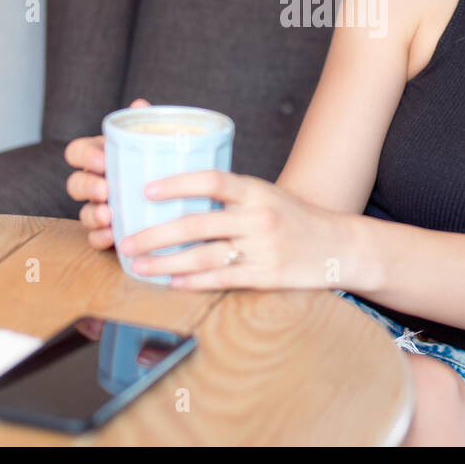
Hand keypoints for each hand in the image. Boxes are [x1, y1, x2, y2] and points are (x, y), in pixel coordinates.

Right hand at [64, 98, 149, 250]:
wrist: (184, 196)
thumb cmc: (162, 163)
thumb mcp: (156, 144)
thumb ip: (146, 125)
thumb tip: (140, 105)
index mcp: (102, 157)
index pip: (77, 152)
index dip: (84, 156)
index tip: (102, 161)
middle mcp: (96, 182)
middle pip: (75, 183)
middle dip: (87, 186)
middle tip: (105, 190)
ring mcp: (100, 209)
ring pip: (84, 212)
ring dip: (93, 214)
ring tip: (108, 216)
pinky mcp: (109, 233)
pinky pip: (95, 238)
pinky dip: (100, 238)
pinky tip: (112, 237)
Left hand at [116, 169, 353, 291]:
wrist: (338, 246)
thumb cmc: (295, 217)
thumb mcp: (266, 195)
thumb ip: (231, 196)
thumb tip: (178, 194)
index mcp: (257, 191)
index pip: (212, 180)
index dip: (177, 184)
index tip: (145, 190)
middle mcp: (258, 218)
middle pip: (196, 224)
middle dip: (154, 234)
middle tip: (125, 239)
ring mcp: (262, 249)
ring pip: (203, 256)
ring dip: (165, 263)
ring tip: (138, 265)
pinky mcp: (266, 276)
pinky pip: (221, 279)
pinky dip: (193, 282)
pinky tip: (171, 283)